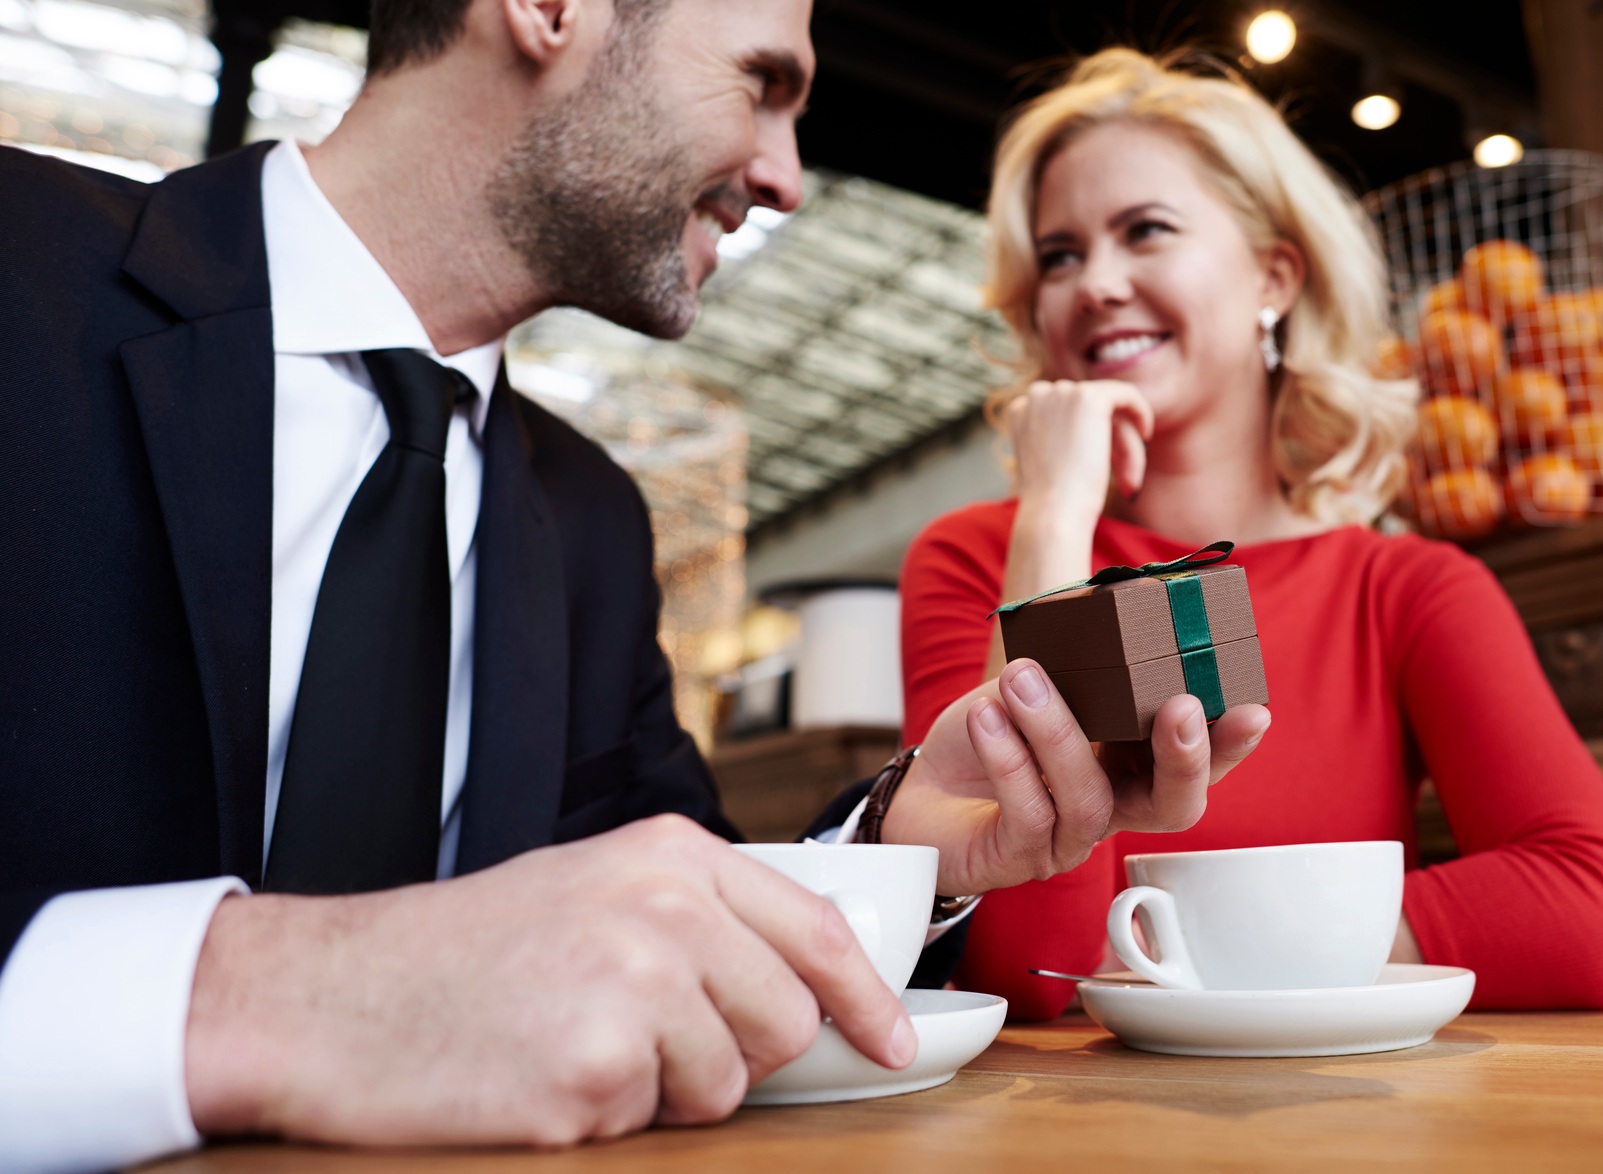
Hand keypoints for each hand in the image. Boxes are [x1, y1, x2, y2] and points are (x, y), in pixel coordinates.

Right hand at [184, 815, 912, 1144]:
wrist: (327, 995)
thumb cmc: (458, 951)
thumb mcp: (590, 887)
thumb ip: (697, 919)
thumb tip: (803, 984)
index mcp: (668, 855)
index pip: (813, 928)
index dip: (868, 996)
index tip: (896, 1040)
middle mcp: (664, 911)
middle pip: (784, 1021)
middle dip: (733, 1053)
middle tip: (641, 1041)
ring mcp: (632, 990)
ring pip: (724, 1086)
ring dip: (662, 1092)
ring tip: (573, 1047)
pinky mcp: (593, 1073)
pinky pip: (648, 1126)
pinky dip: (601, 1120)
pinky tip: (537, 1078)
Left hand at [880, 658, 1268, 895]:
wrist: (919, 786)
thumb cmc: (988, 733)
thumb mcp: (1035, 679)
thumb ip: (1074, 655)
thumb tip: (1111, 602)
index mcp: (1129, 763)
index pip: (1198, 761)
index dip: (1230, 743)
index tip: (1253, 709)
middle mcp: (1111, 807)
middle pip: (1174, 807)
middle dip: (1187, 758)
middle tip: (1179, 707)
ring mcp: (1067, 839)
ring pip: (1090, 800)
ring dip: (1060, 732)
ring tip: (1024, 678)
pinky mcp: (1017, 857)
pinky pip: (1027, 811)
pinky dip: (1009, 757)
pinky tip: (987, 716)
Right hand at [1005, 379, 1152, 517]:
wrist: (1053, 513)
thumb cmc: (1053, 502)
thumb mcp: (1049, 462)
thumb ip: (1062, 437)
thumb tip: (1091, 428)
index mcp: (1021, 410)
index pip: (1067, 414)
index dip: (1090, 440)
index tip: (1104, 471)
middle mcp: (1037, 395)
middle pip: (1090, 412)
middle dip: (1112, 444)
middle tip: (1126, 483)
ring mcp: (1062, 393)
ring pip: (1110, 411)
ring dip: (1125, 446)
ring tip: (1130, 482)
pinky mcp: (1088, 398)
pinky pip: (1126, 394)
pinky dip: (1140, 412)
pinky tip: (1146, 434)